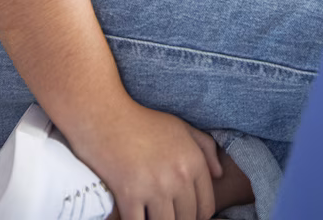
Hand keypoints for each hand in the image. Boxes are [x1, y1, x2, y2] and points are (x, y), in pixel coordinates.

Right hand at [57, 98, 223, 219]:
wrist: (103, 114)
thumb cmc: (142, 121)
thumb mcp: (180, 126)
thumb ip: (205, 148)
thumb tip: (218, 174)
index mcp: (193, 162)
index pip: (206, 208)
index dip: (195, 216)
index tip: (181, 213)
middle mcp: (179, 176)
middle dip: (176, 219)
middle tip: (163, 213)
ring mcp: (154, 187)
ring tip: (150, 214)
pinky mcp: (129, 194)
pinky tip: (133, 215)